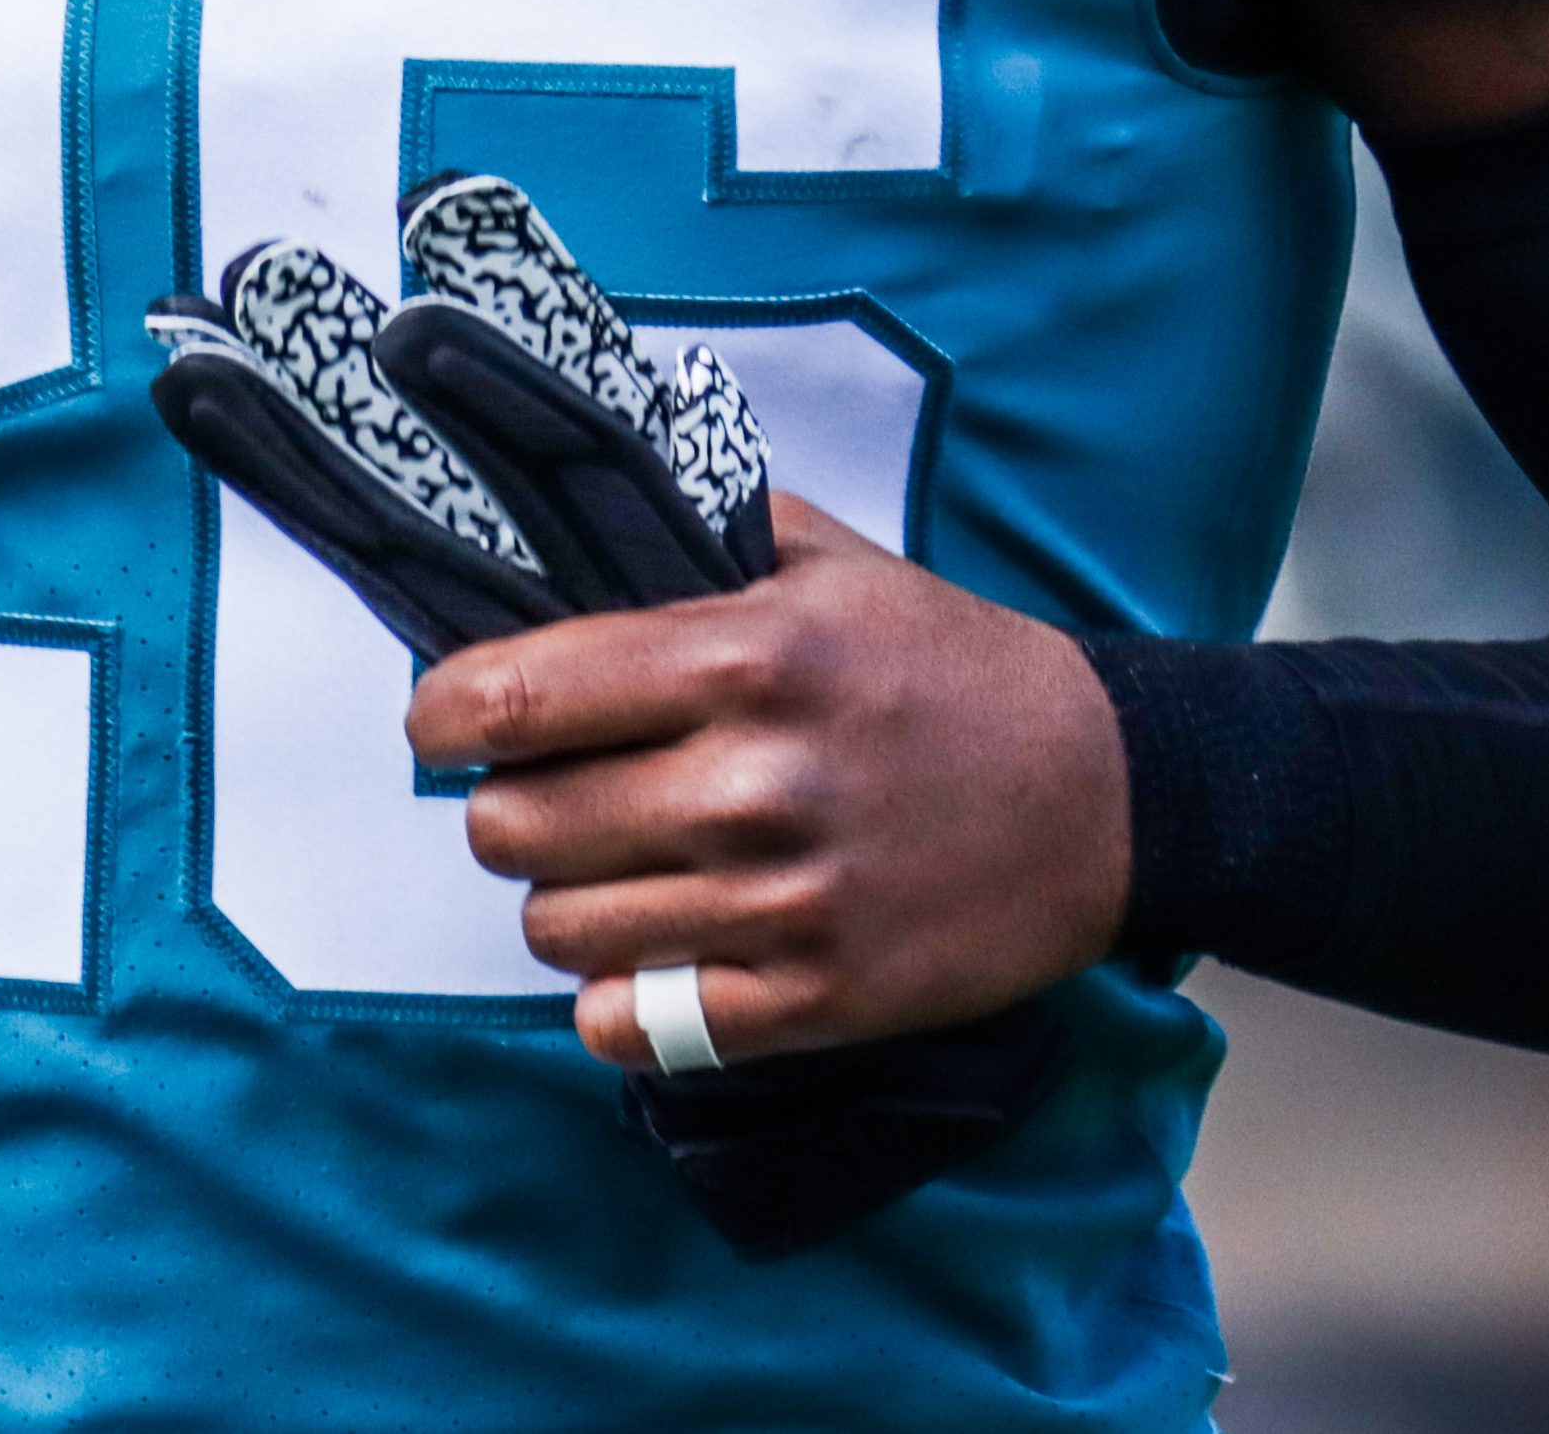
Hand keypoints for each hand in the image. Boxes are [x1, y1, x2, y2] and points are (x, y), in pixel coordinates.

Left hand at [412, 497, 1130, 1072]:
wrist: (1105, 797)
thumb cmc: (952, 670)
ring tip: (621, 866)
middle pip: (509, 825)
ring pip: (557, 929)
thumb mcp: (829, 564)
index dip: (443, 714)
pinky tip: (659, 951)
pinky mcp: (813, 1000)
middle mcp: (750, 783)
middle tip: (552, 794)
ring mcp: (781, 903)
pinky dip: (617, 999)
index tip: (445, 721)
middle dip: (506, 808)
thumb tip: (558, 522)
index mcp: (741, 658)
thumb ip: (694, 536)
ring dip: (566, 900)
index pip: (511, 695)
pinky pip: (625, 1026)